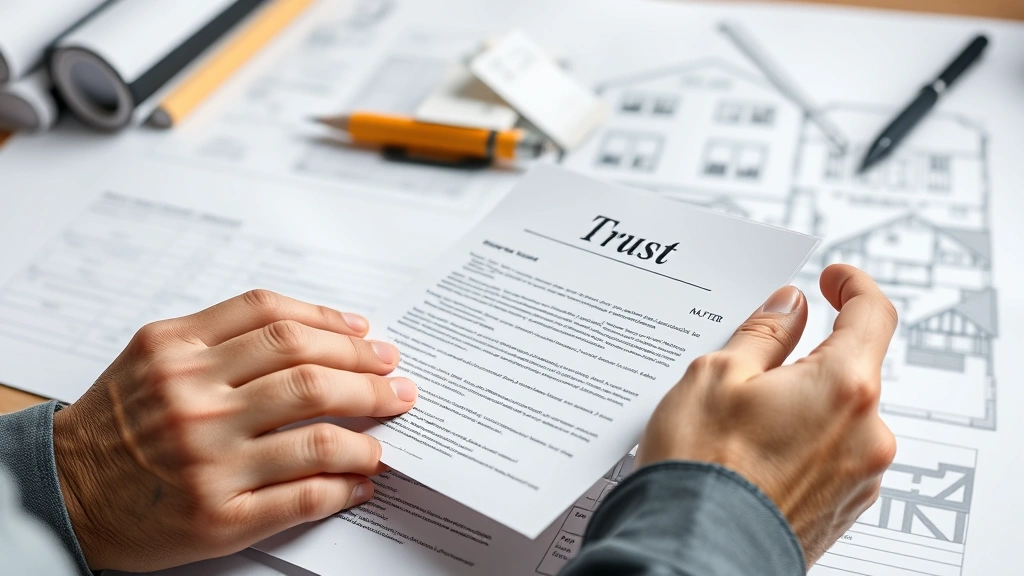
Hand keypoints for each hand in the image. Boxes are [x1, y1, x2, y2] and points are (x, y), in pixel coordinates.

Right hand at [51, 290, 417, 571]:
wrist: (64, 490)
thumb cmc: (122, 419)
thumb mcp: (157, 354)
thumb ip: (227, 333)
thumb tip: (328, 330)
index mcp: (178, 351)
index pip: (277, 321)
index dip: (335, 324)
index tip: (369, 335)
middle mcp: (193, 402)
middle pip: (309, 374)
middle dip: (368, 376)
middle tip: (397, 380)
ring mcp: (207, 462)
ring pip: (317, 438)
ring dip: (367, 434)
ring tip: (386, 432)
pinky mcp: (217, 516)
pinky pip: (303, 497)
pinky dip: (345, 487)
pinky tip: (362, 481)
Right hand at [636, 264, 897, 565]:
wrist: (693, 554)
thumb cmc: (702, 469)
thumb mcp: (716, 374)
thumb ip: (763, 332)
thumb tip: (787, 307)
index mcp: (844, 387)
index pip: (872, 314)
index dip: (852, 286)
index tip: (831, 280)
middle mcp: (866, 433)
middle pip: (848, 369)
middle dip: (805, 359)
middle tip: (747, 366)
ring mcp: (859, 476)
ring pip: (835, 415)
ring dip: (799, 404)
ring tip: (737, 423)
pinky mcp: (842, 506)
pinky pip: (829, 454)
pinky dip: (798, 442)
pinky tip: (750, 455)